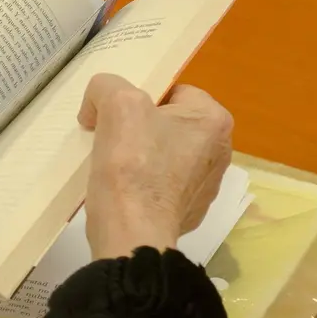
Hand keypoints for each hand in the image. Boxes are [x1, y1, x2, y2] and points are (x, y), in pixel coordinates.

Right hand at [77, 74, 232, 259]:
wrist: (132, 231)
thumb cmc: (133, 163)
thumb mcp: (117, 103)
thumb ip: (107, 86)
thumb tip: (96, 108)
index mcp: (214, 120)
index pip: (173, 92)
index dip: (141, 97)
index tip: (118, 114)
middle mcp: (220, 152)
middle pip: (169, 123)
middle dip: (141, 126)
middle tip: (112, 137)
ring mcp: (206, 186)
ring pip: (165, 154)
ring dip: (142, 155)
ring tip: (114, 164)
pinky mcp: (189, 213)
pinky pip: (163, 185)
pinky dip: (144, 184)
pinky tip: (123, 189)